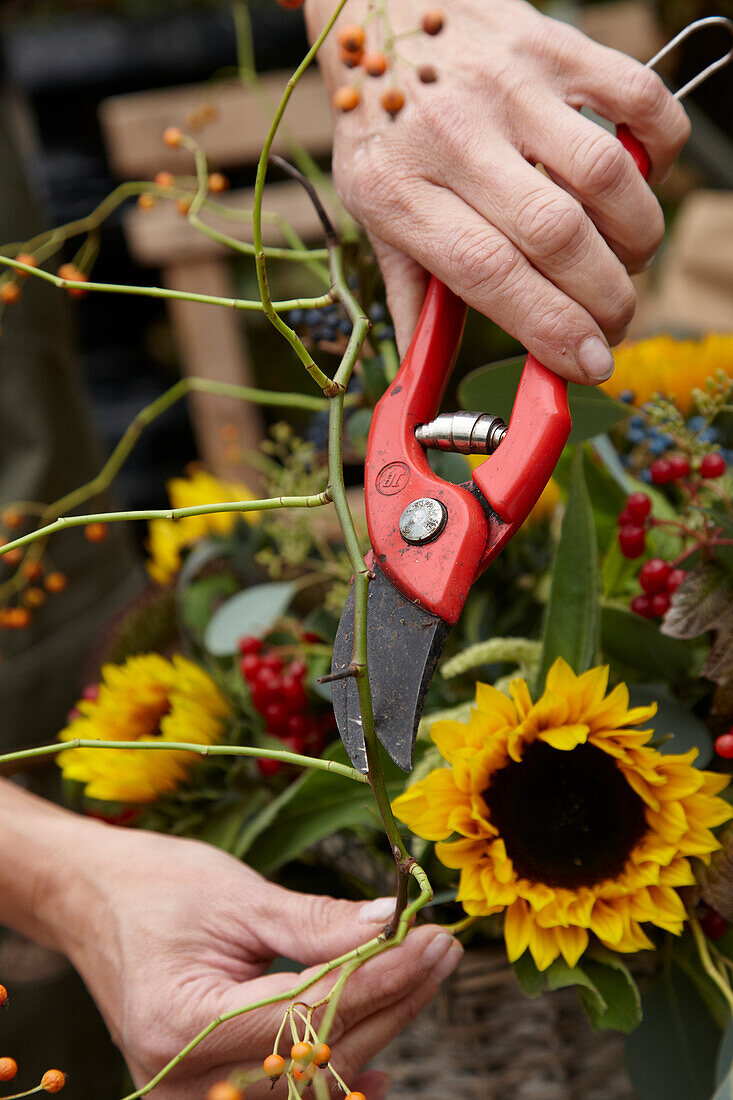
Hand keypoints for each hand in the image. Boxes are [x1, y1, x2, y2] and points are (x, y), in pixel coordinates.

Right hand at [57, 826, 461, 1097]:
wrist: (91, 900)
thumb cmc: (155, 885)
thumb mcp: (236, 893)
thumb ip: (314, 921)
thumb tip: (389, 924)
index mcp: (183, 1020)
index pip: (309, 1010)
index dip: (379, 977)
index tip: (430, 939)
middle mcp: (183, 1077)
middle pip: (318, 1053)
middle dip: (391, 1000)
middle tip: (441, 950)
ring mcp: (191, 1092)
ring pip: (312, 1077)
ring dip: (376, 1029)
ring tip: (422, 976)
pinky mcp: (205, 1086)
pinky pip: (285, 1091)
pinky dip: (336, 1069)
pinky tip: (382, 1052)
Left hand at [307, 0, 689, 382]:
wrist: (378, 7)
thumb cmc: (380, 122)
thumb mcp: (369, 207)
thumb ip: (406, 285)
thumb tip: (424, 366)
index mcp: (400, 192)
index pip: (488, 274)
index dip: (550, 328)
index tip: (588, 363)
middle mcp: (454, 137)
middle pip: (556, 235)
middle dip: (604, 300)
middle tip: (613, 324)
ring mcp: (509, 87)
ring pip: (605, 175)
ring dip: (635, 237)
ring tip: (623, 262)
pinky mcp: (554, 46)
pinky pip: (638, 98)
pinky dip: (661, 150)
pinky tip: (643, 182)